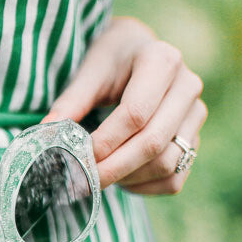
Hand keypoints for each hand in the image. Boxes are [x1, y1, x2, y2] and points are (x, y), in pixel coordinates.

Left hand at [42, 17, 206, 194]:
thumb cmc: (110, 62)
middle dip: (112, 169)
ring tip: (97, 175)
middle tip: (80, 182)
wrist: (137, 53)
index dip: (104, 142)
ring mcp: (196, 115)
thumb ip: (70, 103)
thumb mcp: (88, 71)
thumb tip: (45, 135)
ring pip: (166, 164)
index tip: (76, 159)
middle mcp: (187, 87)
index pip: (135, 114)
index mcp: (162, 61)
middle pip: (152, 143)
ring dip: (127, 179)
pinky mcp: (194, 139)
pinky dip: (143, 188)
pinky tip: (119, 179)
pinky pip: (174, 178)